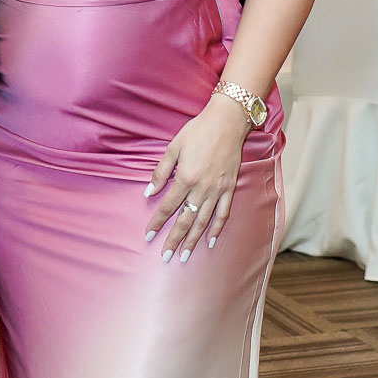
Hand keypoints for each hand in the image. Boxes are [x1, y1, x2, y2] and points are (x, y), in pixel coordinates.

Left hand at [143, 94, 249, 260]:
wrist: (227, 122)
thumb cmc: (198, 131)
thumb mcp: (173, 147)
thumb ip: (161, 171)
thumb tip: (148, 192)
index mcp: (186, 177)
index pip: (168, 206)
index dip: (157, 221)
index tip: (148, 235)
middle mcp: (202, 188)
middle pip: (185, 219)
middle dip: (174, 239)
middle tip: (165, 256)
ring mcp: (218, 190)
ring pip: (203, 221)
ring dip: (193, 240)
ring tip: (185, 256)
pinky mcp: (229, 188)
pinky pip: (223, 213)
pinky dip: (216, 229)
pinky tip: (210, 241)